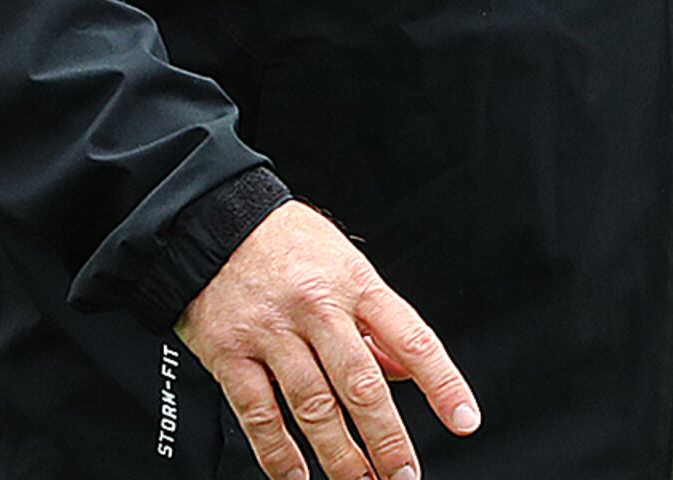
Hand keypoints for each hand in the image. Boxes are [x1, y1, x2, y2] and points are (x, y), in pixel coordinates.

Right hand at [180, 201, 479, 479]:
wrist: (208, 217)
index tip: (464, 420)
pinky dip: (279, 454)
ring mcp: (271, 332)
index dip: (443, 384)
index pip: (412, 338)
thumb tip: (407, 373)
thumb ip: (376, 321)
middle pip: (362, 384)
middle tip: (405, 475)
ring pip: (314, 406)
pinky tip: (297, 477)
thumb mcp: (344, 262)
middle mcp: (317, 307)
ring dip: (341, 457)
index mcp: (355, 283)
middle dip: (388, 440)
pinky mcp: (230, 353)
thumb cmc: (284, 241)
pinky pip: (259, 413)